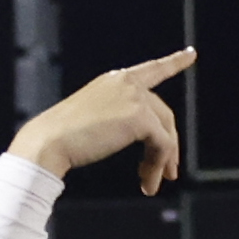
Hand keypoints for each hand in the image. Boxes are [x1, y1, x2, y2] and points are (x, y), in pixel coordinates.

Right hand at [11, 49, 196, 196]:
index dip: (174, 62)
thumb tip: (146, 144)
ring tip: (151, 184)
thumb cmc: (61, 139)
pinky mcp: (140, 117)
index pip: (152, 70)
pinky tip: (146, 184)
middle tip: (168, 173)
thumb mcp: (93, 120)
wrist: (48, 142)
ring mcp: (135, 97)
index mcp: (113, 80)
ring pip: (165, 132)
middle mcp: (126, 83)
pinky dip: (157, 166)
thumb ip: (119, 122)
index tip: (190, 54)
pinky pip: (162, 144)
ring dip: (162, 161)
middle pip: (163, 114)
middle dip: (169, 145)